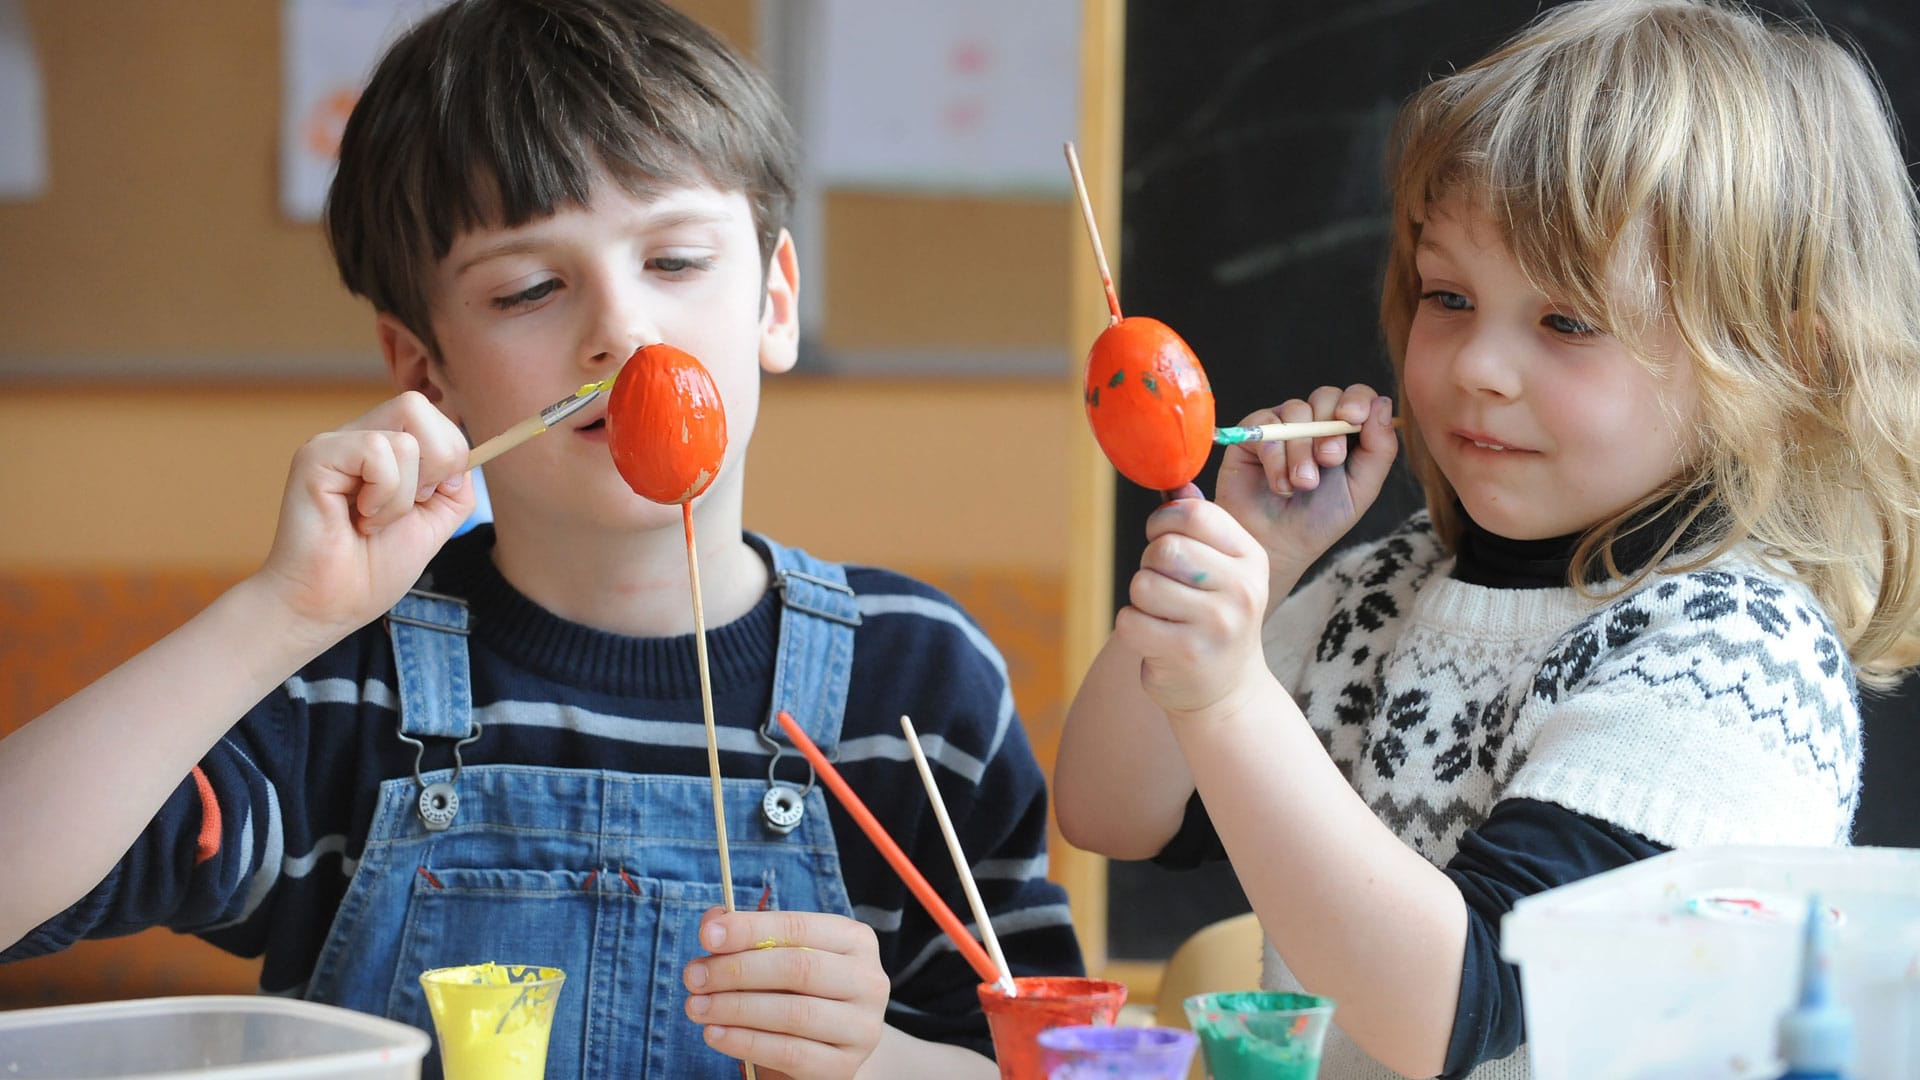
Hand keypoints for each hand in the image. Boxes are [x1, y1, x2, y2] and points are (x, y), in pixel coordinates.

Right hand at [255, 391, 474, 641]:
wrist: (329, 606)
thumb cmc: (371, 570)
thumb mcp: (433, 524)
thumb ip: (455, 488)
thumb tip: (468, 456)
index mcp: (384, 450)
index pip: (435, 417)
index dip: (451, 456)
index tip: (428, 500)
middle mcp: (357, 438)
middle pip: (417, 405)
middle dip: (435, 464)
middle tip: (407, 506)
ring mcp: (334, 444)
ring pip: (404, 438)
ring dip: (403, 496)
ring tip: (371, 521)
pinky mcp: (315, 456)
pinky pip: (378, 453)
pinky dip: (383, 495)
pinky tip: (356, 519)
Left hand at [684, 908, 889, 1079]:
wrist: (824, 1047)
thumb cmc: (796, 993)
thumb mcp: (776, 959)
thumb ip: (746, 936)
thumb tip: (712, 922)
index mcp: (854, 940)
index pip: (798, 926)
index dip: (750, 930)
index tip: (706, 938)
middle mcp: (868, 980)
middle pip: (797, 968)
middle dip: (736, 971)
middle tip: (694, 977)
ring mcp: (862, 1027)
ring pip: (793, 1013)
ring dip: (734, 1008)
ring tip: (697, 1007)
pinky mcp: (844, 1066)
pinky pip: (789, 1052)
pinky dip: (745, 1042)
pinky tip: (714, 1034)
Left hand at [1115, 493, 1274, 721]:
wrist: (1226, 691)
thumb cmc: (1214, 619)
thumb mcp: (1222, 571)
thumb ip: (1202, 528)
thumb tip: (1179, 485)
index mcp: (1251, 557)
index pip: (1194, 515)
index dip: (1163, 521)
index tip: (1162, 538)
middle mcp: (1242, 588)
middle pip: (1164, 549)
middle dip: (1150, 564)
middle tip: (1164, 584)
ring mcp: (1217, 623)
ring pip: (1143, 584)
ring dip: (1140, 599)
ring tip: (1163, 615)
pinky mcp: (1186, 653)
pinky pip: (1130, 620)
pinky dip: (1132, 627)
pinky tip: (1156, 638)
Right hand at [1215, 385, 1396, 612]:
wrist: (1277, 546)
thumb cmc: (1320, 520)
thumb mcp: (1362, 488)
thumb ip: (1379, 448)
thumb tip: (1382, 403)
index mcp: (1345, 432)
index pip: (1356, 396)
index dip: (1357, 400)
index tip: (1352, 419)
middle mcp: (1314, 423)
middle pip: (1326, 396)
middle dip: (1330, 429)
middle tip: (1329, 462)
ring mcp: (1282, 426)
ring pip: (1296, 411)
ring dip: (1302, 450)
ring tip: (1302, 484)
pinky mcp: (1253, 435)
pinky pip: (1266, 426)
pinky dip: (1276, 457)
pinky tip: (1279, 485)